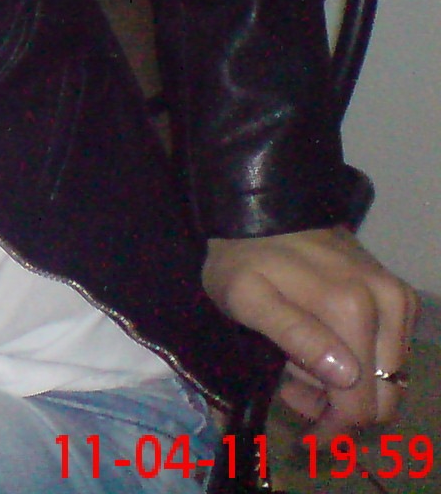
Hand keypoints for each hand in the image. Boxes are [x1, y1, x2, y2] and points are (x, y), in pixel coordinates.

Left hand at [204, 228, 418, 432]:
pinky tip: (319, 347)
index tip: (305, 434)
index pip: (362, 401)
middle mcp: (388, 305)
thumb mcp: (246, 297)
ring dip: (347, 385)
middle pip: (383, 395)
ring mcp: (398, 299)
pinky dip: (359, 362)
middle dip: (338, 406)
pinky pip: (390, 351)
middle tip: (291, 387)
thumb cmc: (242, 255)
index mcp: (353, 310)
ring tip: (296, 364)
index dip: (334, 427)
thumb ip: (294, 336)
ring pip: (389, 376)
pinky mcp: (398, 295)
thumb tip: (346, 376)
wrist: (260, 206)